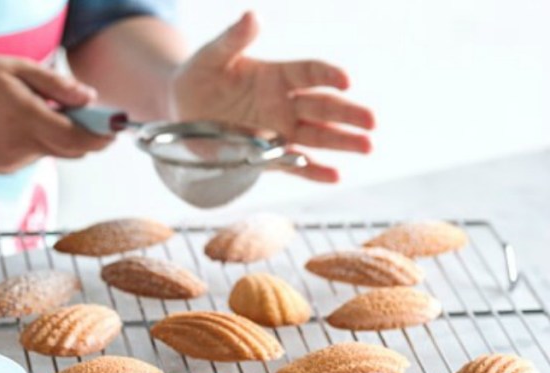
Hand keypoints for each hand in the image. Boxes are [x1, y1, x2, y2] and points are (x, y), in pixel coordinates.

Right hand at [0, 55, 113, 172]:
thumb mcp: (14, 69)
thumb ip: (56, 85)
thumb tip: (91, 98)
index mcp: (25, 120)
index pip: (79, 139)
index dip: (102, 136)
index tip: (116, 128)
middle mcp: (20, 148)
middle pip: (71, 150)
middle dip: (85, 135)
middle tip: (83, 111)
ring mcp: (10, 162)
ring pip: (51, 151)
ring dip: (55, 135)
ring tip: (29, 108)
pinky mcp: (2, 168)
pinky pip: (32, 155)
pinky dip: (34, 141)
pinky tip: (10, 123)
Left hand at [171, 12, 374, 181]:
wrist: (180, 109)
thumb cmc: (199, 76)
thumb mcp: (211, 56)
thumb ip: (233, 39)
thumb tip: (251, 15)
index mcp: (276, 75)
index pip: (310, 72)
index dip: (328, 75)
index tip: (345, 80)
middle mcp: (284, 103)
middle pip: (322, 106)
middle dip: (347, 114)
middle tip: (371, 122)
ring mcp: (278, 131)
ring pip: (316, 135)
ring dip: (341, 142)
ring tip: (367, 147)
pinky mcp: (266, 156)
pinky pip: (293, 163)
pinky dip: (313, 170)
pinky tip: (335, 176)